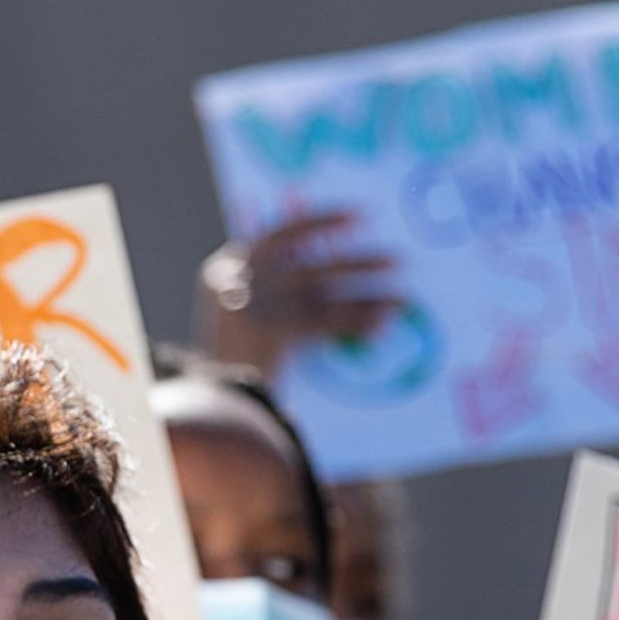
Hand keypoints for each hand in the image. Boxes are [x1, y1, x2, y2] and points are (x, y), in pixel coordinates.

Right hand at [199, 208, 404, 378]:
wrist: (217, 403)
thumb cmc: (235, 362)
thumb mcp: (248, 316)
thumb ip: (277, 289)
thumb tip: (338, 266)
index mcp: (225, 269)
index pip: (281, 233)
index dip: (321, 221)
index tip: (357, 216)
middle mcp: (237, 280)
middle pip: (309, 263)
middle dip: (356, 262)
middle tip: (395, 259)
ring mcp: (252, 304)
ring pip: (321, 290)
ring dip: (365, 291)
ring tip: (402, 296)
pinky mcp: (269, 331)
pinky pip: (323, 321)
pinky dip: (355, 321)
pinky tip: (382, 321)